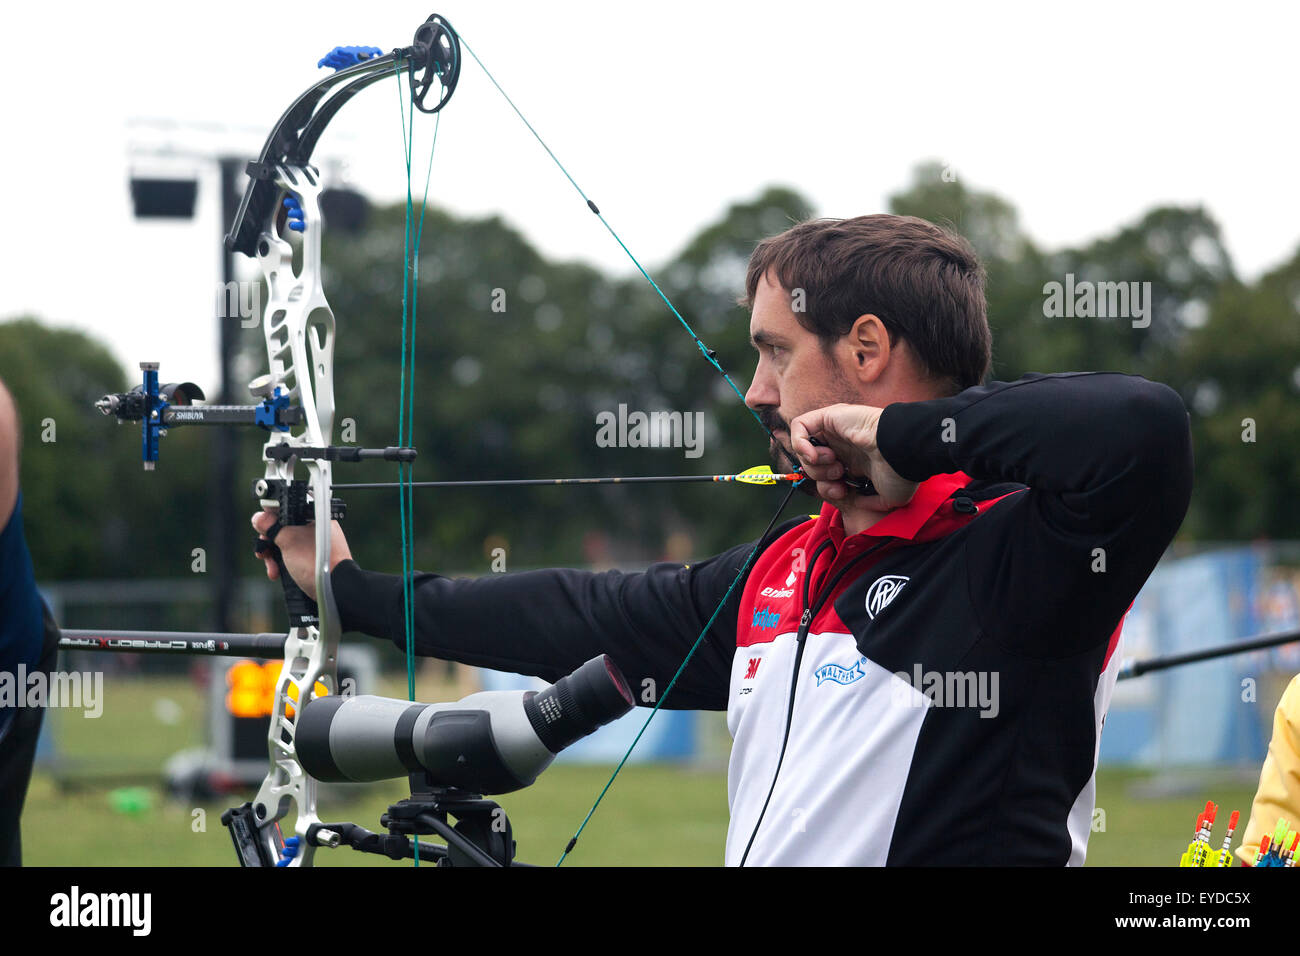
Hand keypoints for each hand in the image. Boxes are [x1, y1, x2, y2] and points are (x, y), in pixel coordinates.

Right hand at [251, 510, 352, 600]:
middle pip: (283, 528)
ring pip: (286, 544)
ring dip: (273, 556)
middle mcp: (316, 527)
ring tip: (272, 568)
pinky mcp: (313, 558)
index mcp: (314, 516)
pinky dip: (283, 563)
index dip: (270, 519)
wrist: (334, 588)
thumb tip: (258, 518)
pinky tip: (277, 572)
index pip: (287, 510)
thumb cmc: (316, 562)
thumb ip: (271, 526)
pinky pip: (293, 555)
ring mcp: (315, 543)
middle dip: (269, 542)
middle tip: (263, 552)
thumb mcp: (288, 540)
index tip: (261, 529)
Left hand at [789, 404, 916, 510]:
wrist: (901, 452)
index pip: (826, 476)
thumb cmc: (900, 473)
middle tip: (839, 477)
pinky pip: (799, 425)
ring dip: (815, 464)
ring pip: (805, 448)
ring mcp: (836, 429)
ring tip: (837, 464)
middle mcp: (843, 445)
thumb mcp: (888, 498)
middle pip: (812, 464)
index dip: (828, 488)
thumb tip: (857, 502)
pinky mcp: (830, 415)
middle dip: (821, 477)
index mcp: (855, 461)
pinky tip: (815, 456)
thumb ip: (871, 502)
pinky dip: (800, 444)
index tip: (842, 492)